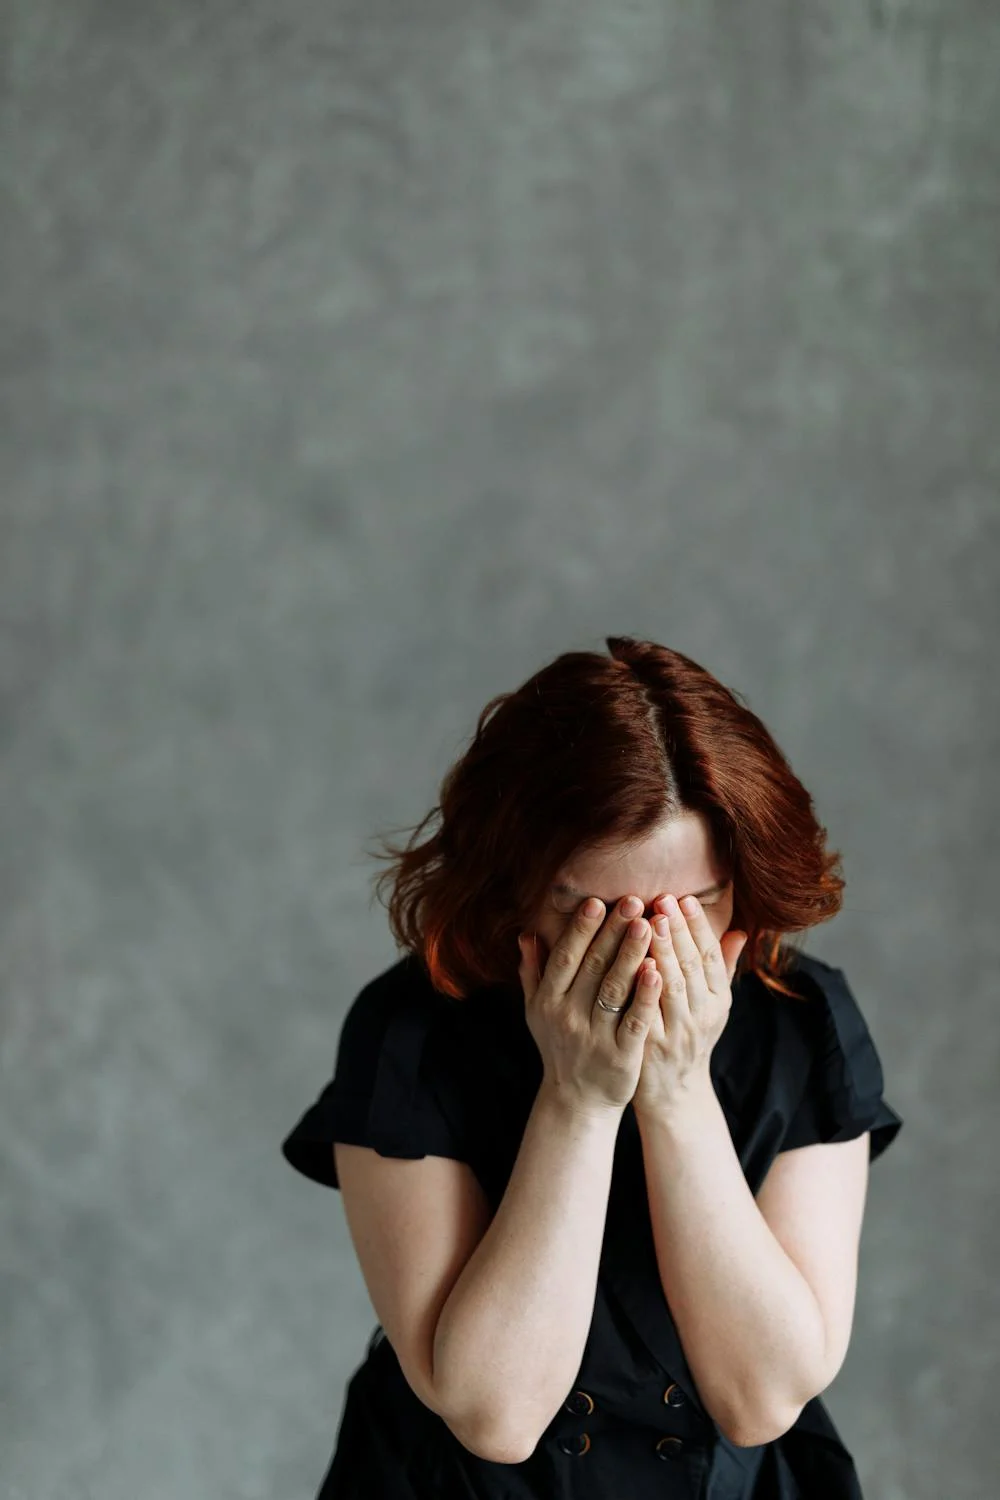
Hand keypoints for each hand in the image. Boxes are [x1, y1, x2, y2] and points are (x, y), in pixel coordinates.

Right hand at [516, 898, 664, 1116]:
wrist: (576, 1101)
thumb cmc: (559, 1047)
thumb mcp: (537, 1012)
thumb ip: (533, 972)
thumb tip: (526, 934)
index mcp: (548, 1001)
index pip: (566, 957)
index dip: (582, 929)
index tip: (597, 900)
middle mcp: (567, 1016)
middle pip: (593, 967)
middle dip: (613, 931)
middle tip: (634, 900)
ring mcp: (594, 1037)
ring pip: (614, 989)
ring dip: (631, 954)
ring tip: (649, 925)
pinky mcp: (620, 1057)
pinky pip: (633, 1021)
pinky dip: (645, 996)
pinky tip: (658, 971)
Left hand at [631, 895, 747, 1117]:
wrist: (674, 1091)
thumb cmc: (689, 1037)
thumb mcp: (712, 1004)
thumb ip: (722, 967)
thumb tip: (740, 930)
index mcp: (718, 1000)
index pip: (711, 956)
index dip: (699, 926)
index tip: (685, 898)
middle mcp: (703, 1015)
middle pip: (692, 966)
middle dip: (678, 930)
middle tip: (663, 898)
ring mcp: (678, 1032)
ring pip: (673, 986)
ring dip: (662, 951)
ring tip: (649, 920)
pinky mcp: (653, 1046)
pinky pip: (649, 1012)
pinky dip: (646, 988)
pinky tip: (638, 965)